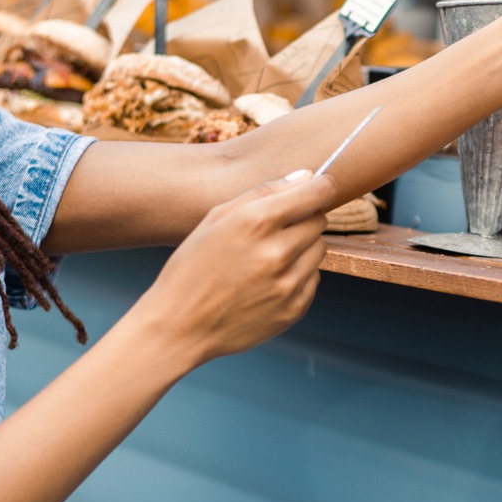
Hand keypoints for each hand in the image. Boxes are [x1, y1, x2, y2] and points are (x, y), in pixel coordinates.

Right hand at [132, 170, 335, 363]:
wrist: (179, 326)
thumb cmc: (192, 267)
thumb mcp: (216, 218)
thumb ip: (263, 192)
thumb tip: (308, 176)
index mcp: (256, 222)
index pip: (317, 192)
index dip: (322, 186)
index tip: (319, 188)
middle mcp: (278, 252)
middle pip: (319, 220)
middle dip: (304, 218)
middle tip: (276, 229)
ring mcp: (288, 284)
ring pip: (319, 249)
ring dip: (302, 247)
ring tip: (267, 258)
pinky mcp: (294, 308)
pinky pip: (313, 278)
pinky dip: (297, 275)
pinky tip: (266, 282)